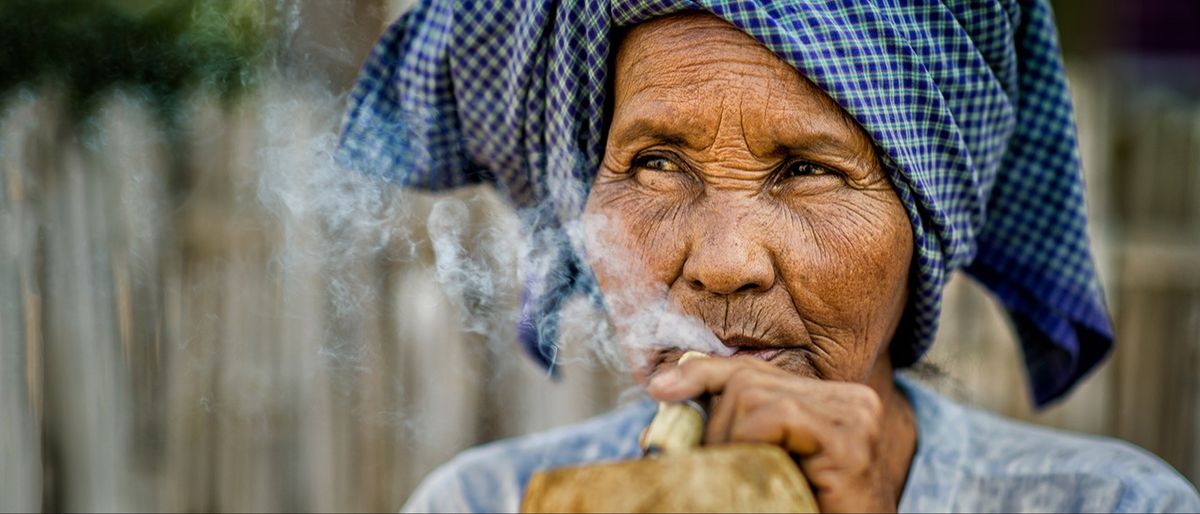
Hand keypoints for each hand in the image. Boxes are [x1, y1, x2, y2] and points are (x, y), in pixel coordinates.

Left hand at [646, 356, 901, 512]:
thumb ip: (734, 424)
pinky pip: (777, 416)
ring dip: (728, 438)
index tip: (660, 388)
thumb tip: (666, 390)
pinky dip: (749, 441)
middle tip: (718, 465)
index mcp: (831, 400)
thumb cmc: (801, 509)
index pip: (754, 370)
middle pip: (747, 379)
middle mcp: (850, 400)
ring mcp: (855, 416)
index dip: (702, 373)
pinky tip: (760, 471)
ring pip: (752, 393)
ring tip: (743, 477)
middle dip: (715, 422)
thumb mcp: (762, 460)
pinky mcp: (850, 442)